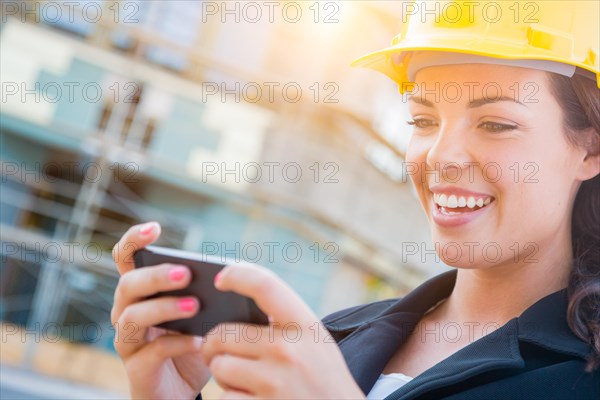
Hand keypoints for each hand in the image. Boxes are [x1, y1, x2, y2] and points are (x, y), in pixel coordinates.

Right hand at [111, 222, 210, 399]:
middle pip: (128, 284)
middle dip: (156, 276)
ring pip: (132, 316)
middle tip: (186, 274)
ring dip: (164, 308)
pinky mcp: (137, 368)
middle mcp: (127, 311)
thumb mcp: (204, 313)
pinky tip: (198, 341)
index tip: (155, 229)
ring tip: (195, 306)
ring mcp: (128, 340)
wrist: (184, 390)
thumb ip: (212, 292)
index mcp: (141, 291)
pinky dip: (176, 343)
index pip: (126, 258)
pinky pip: (152, 351)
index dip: (135, 240)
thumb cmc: (193, 342)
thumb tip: (241, 271)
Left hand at [202, 264, 364, 398]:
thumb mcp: (315, 342)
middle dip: (213, 345)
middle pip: (223, 333)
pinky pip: (223, 397)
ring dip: (222, 375)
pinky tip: (249, 399)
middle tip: (217, 351)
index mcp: (305, 326)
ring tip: (242, 381)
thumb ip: (286, 322)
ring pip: (219, 366)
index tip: (220, 279)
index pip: (265, 285)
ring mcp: (274, 382)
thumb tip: (236, 301)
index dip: (238, 275)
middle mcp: (289, 350)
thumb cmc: (323, 379)